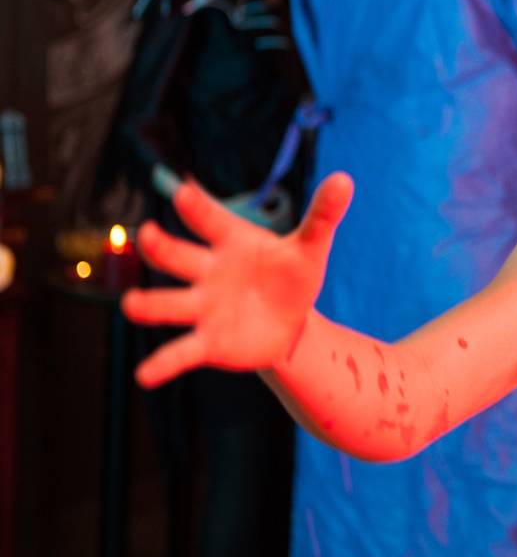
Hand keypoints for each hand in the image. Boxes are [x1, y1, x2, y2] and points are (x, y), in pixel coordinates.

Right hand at [122, 174, 353, 387]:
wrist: (291, 323)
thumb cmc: (292, 275)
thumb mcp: (311, 247)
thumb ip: (323, 216)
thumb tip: (345, 179)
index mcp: (232, 241)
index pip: (212, 220)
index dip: (199, 206)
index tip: (186, 192)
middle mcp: (209, 272)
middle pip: (178, 257)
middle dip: (162, 247)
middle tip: (149, 235)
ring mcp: (203, 308)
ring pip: (169, 304)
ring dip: (148, 305)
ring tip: (131, 305)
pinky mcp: (208, 343)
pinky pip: (180, 352)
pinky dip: (163, 364)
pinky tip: (144, 376)